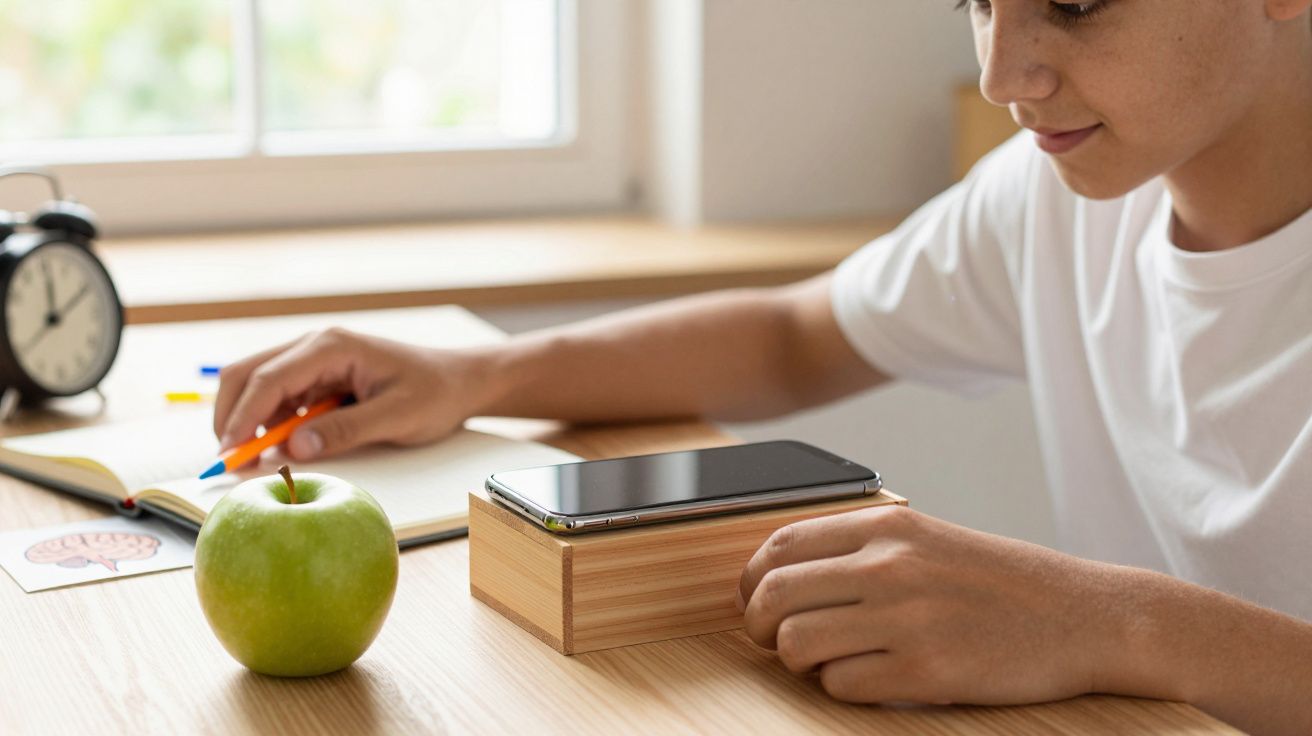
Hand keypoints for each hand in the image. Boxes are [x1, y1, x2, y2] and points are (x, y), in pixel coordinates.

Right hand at [213, 327, 486, 460]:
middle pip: (246, 374)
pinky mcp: (317, 378)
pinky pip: (278, 398)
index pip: (269, 378)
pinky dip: (268, 423)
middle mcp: (315, 346)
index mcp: (332, 346)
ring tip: (257, 461)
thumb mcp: (397, 416)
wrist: (460, 381)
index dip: (243, 417)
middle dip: (231, 416)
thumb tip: (295, 448)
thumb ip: (346, 430)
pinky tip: (283, 448)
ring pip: (256, 385)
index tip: (230, 452)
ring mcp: (313, 360)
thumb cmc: (435, 393)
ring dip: (248, 421)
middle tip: (231, 461)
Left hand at [738, 506, 1134, 705]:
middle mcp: (889, 565)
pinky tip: (871, 678)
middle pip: (773, 595)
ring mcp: (906, 618)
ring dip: (798, 661)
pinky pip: (840, 685)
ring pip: (796, 643)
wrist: (1084, 616)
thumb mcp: (927, 540)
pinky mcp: (925, 669)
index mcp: (887, 527)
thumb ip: (860, 548)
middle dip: (759, 625)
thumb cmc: (1001, 582)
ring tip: (826, 661)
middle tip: (774, 640)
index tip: (755, 600)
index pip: (779, 544)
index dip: (751, 580)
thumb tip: (781, 573)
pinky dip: (842, 688)